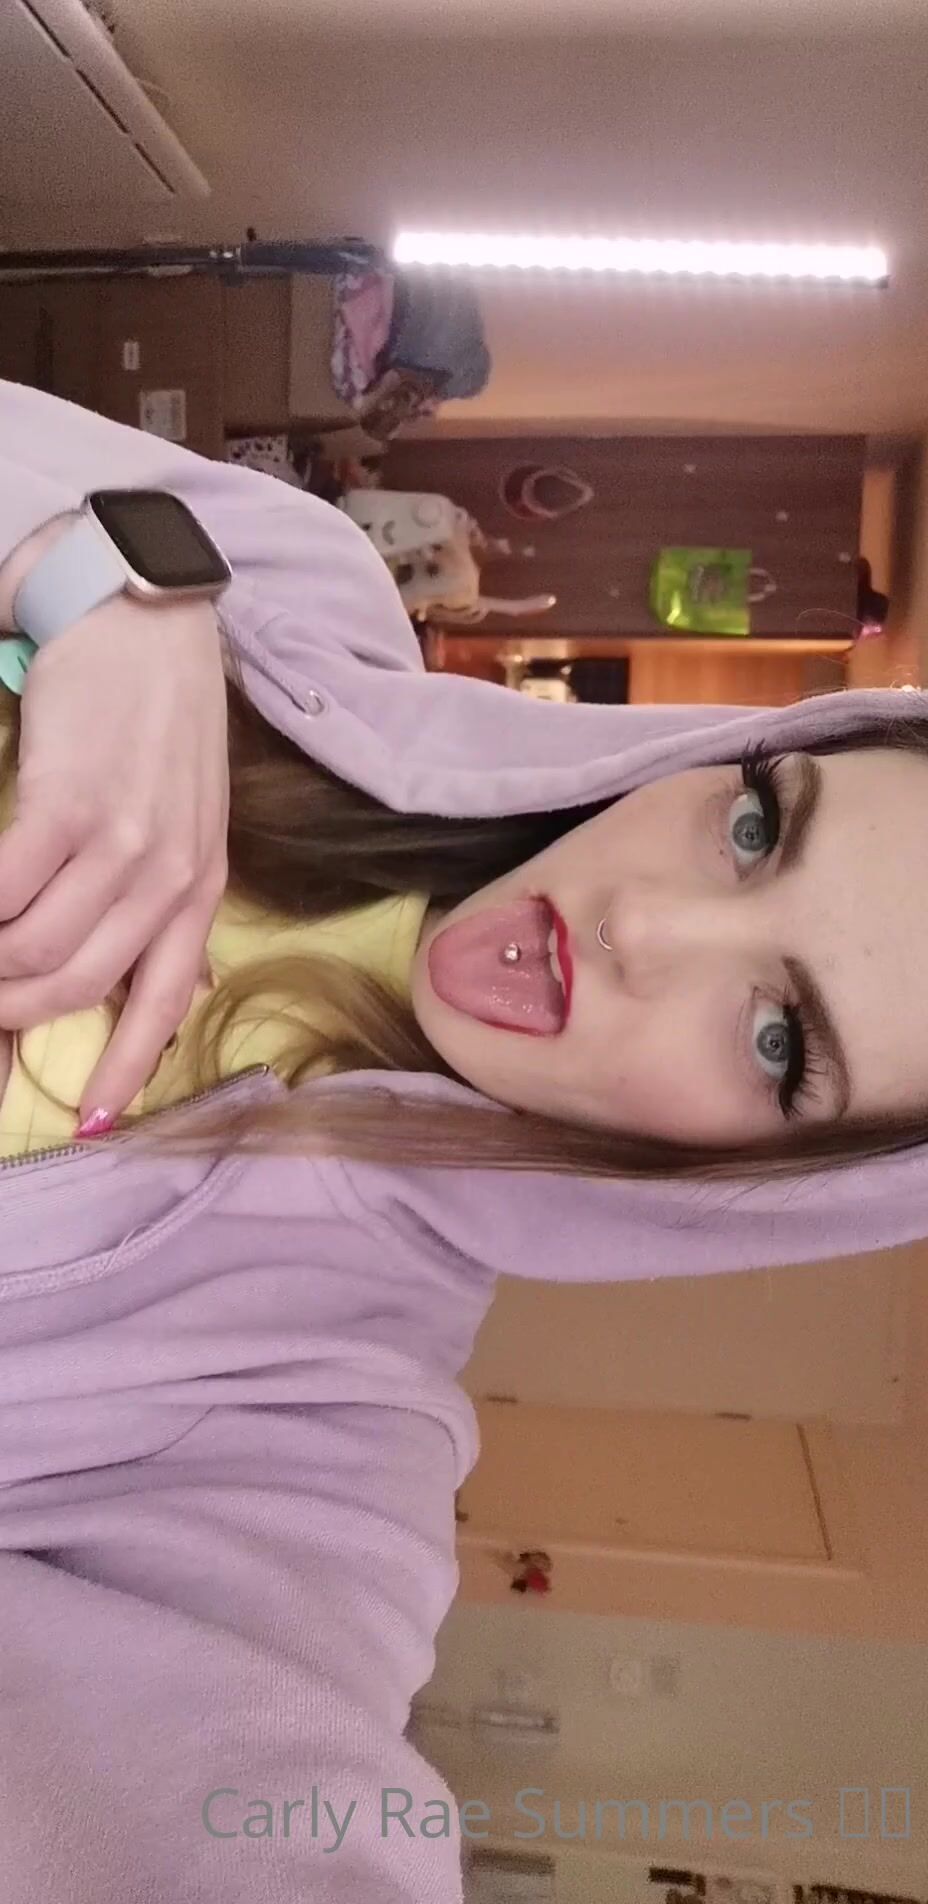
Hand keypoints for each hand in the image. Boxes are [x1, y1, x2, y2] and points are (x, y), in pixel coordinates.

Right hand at [0, 592, 228, 1121]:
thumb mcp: (189, 816)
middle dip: (8, 1014)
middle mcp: (169, 876)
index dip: (121, 1069)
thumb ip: (166, 894)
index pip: (163, 1003)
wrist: (140, 618)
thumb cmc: (152, 718)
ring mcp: (122, 842)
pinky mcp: (68, 804)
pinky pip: (0, 897)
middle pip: (73, 988)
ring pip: (32, 951)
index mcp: (199, 885)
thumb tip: (162, 976)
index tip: (88, 1122)